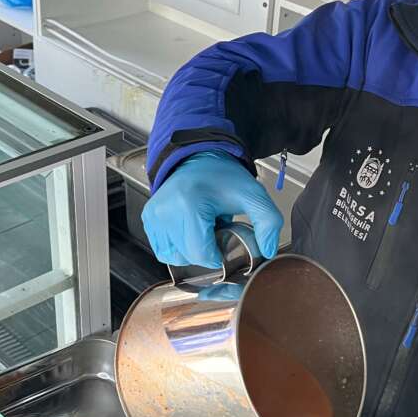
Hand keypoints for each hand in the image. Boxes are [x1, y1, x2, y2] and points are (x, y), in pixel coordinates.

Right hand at [142, 151, 282, 268]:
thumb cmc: (223, 177)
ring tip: (202, 228)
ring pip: (174, 257)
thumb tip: (266, 251)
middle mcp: (166, 211)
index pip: (201, 254)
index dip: (218, 254)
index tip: (226, 239)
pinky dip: (178, 246)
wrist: (199, 159)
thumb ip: (268, 222)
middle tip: (216, 230)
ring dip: (191, 250)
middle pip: (188, 257)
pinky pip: (163, 249)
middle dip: (206, 251)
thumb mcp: (253, 195)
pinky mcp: (148, 218)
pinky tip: (189, 229)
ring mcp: (154, 215)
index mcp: (189, 204)